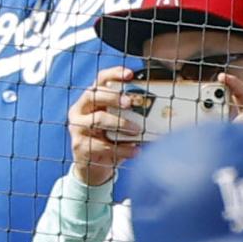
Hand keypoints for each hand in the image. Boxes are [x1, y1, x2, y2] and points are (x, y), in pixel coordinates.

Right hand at [71, 69, 153, 187]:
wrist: (93, 168)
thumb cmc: (111, 140)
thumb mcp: (120, 124)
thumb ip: (133, 115)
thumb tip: (164, 110)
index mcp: (91, 100)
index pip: (99, 80)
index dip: (113, 74)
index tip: (129, 73)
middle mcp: (80, 111)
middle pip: (93, 95)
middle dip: (112, 96)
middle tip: (130, 101)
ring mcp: (78, 128)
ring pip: (97, 119)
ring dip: (120, 123)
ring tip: (137, 130)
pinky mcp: (80, 146)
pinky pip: (103, 145)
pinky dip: (123, 149)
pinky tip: (137, 151)